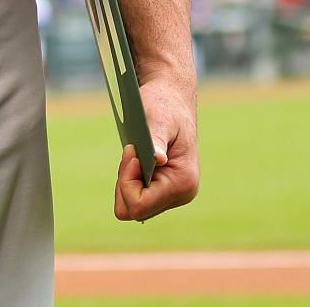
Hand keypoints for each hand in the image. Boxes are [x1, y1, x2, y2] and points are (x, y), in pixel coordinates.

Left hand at [113, 74, 199, 222]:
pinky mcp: (165, 191)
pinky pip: (137, 198)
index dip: (127, 181)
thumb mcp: (157, 118)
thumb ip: (155, 140)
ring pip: (133, 207)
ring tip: (137, 154)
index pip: (140, 204)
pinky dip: (131, 180)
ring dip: (127, 180)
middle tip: (133, 152)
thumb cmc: (164, 104)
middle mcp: (182, 194)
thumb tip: (158, 160)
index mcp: (183, 182)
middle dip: (125, 182)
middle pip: (134, 211)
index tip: (131, 152)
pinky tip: (139, 160)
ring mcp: (174, 195)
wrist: (171, 98)